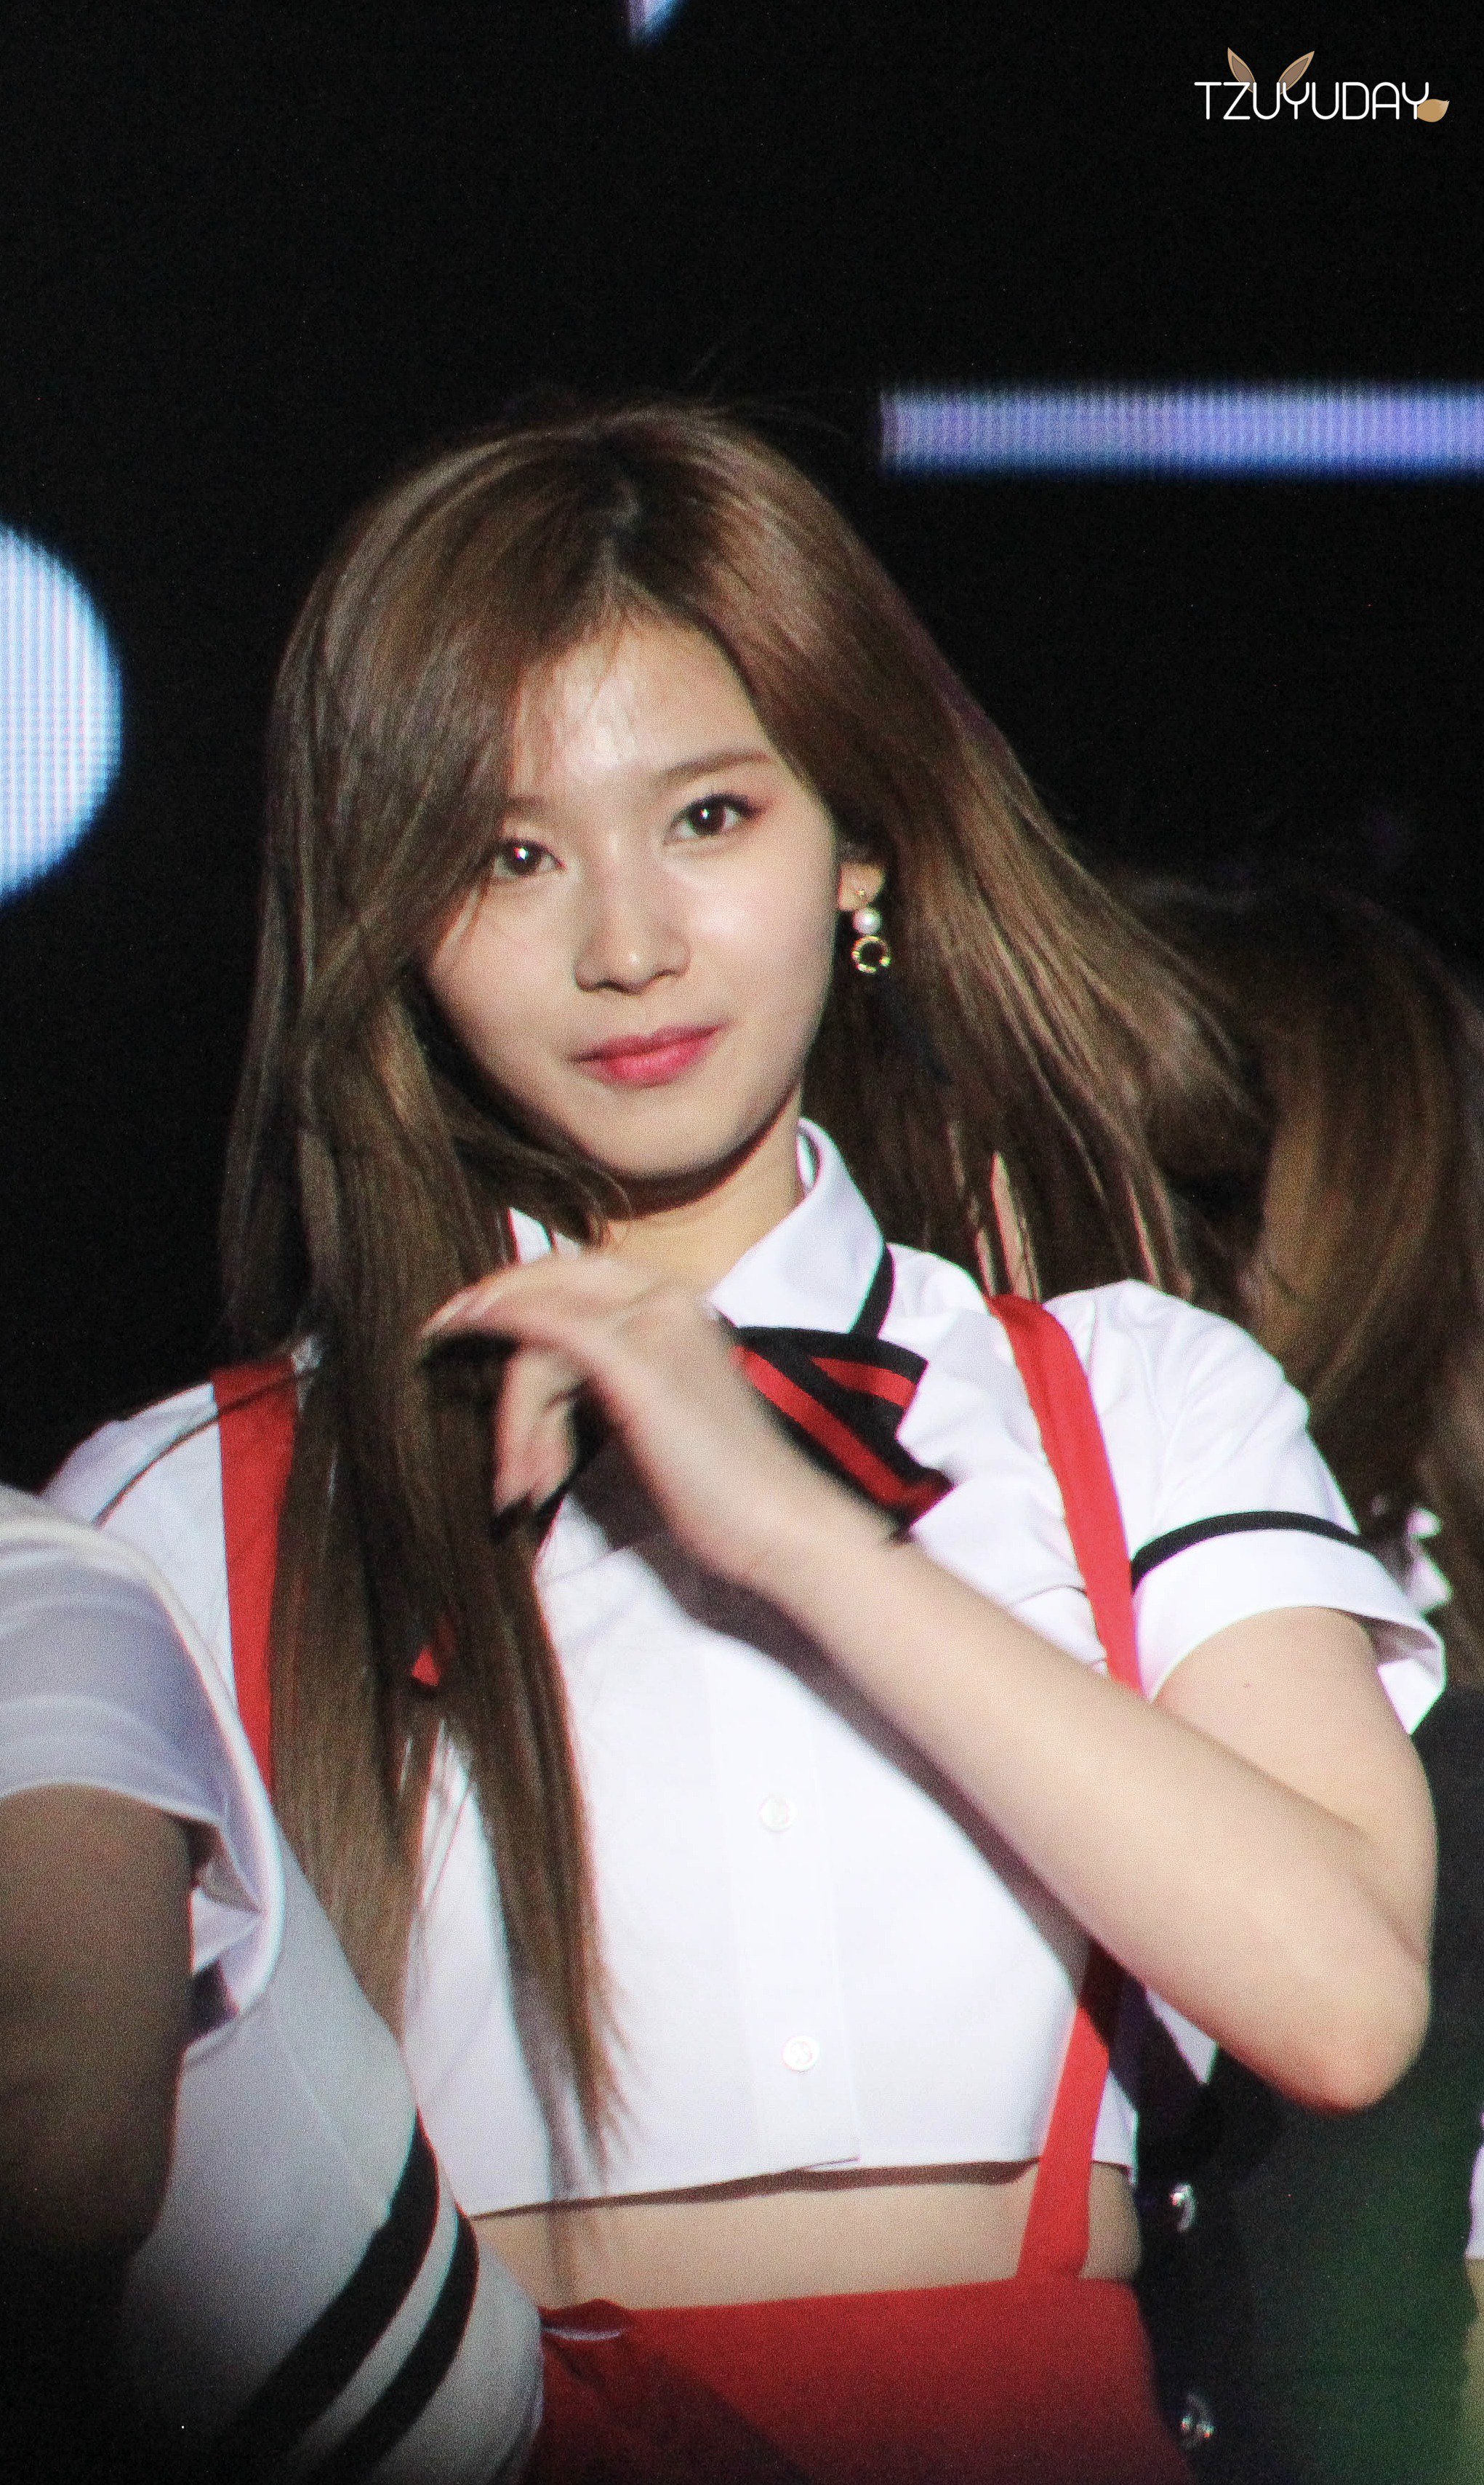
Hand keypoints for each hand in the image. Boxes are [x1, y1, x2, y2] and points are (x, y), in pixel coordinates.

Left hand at [423, 1257, 883, 1593]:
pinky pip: (548, 1327)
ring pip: (543, 1328)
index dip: (519, 1287)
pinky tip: (466, 1344)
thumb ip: (607, 1385)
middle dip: (490, 1307)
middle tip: (434, 1338)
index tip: (465, 1317)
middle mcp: (668, 1300)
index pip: (581, 1276)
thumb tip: (541, 1388)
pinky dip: (501, 1330)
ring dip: (514, 1411)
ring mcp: (653, 1325)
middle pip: (552, 1283)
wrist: (778, 1521)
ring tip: (519, 1484)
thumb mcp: (657, 1418)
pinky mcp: (634, 1362)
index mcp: (679, 1308)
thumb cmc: (722, 1490)